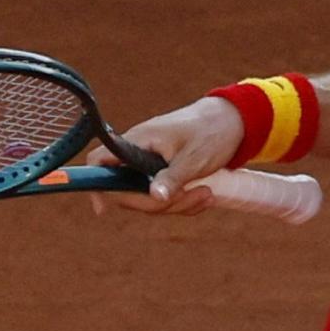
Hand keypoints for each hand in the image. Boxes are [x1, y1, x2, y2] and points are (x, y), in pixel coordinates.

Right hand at [86, 96, 244, 215]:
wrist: (233, 121)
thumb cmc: (211, 132)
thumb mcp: (193, 158)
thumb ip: (172, 178)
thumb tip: (153, 198)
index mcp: (138, 142)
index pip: (100, 161)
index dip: (96, 184)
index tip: (101, 209)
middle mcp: (139, 154)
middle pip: (129, 192)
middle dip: (160, 203)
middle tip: (195, 195)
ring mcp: (151, 164)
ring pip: (150, 198)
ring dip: (178, 204)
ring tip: (207, 194)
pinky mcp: (165, 173)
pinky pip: (165, 196)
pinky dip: (184, 202)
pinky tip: (205, 196)